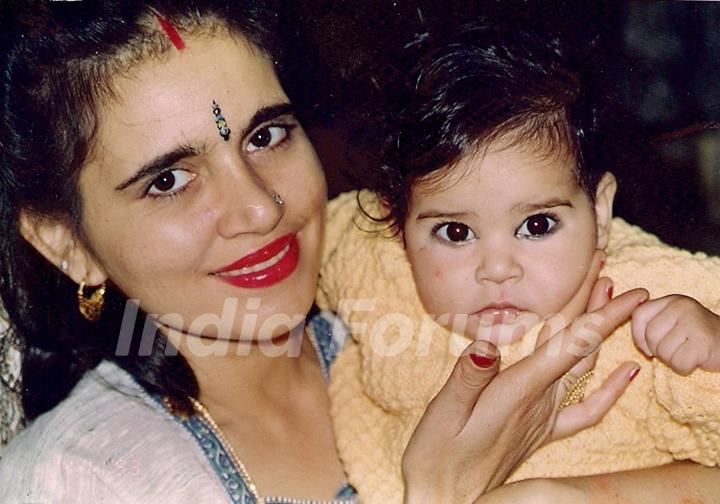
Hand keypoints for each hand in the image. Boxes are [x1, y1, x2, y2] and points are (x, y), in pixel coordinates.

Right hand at [402, 251, 647, 502]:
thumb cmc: (438, 457)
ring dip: (598, 331)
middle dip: (598, 306)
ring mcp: (543, 418)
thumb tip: (487, 343)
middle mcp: (539, 403)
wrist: (449, 501)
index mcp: (518, 392)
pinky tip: (625, 374)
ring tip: (607, 297)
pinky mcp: (539, 431)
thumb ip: (468, 378)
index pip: (569, 344)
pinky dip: (609, 390)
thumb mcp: (443, 414)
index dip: (599, 313)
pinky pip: (586, 410)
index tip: (624, 289)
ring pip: (582, 367)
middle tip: (607, 269)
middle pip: (579, 346)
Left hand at [632, 294, 719, 374]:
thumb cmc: (696, 340)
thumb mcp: (672, 323)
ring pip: (663, 351)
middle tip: (676, 351)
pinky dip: (684, 368)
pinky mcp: (704, 340)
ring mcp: (694, 321)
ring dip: (672, 360)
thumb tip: (621, 331)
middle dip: (659, 351)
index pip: (639, 315)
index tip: (651, 347)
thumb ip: (650, 323)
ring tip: (687, 354)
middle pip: (650, 335)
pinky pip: (678, 362)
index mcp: (671, 300)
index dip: (640, 336)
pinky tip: (696, 362)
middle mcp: (682, 305)